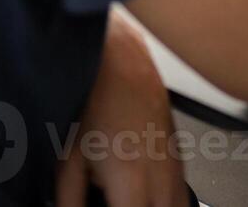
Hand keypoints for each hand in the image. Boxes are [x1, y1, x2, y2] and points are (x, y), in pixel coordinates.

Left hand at [55, 13, 188, 206]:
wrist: (120, 55)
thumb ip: (68, 199)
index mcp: (131, 179)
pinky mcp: (178, 152)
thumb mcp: (67, 156)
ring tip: (126, 196)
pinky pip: (180, 191)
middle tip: (113, 200)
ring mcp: (175, 163)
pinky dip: (164, 200)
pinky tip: (141, 194)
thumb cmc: (94, 97)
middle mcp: (161, 174)